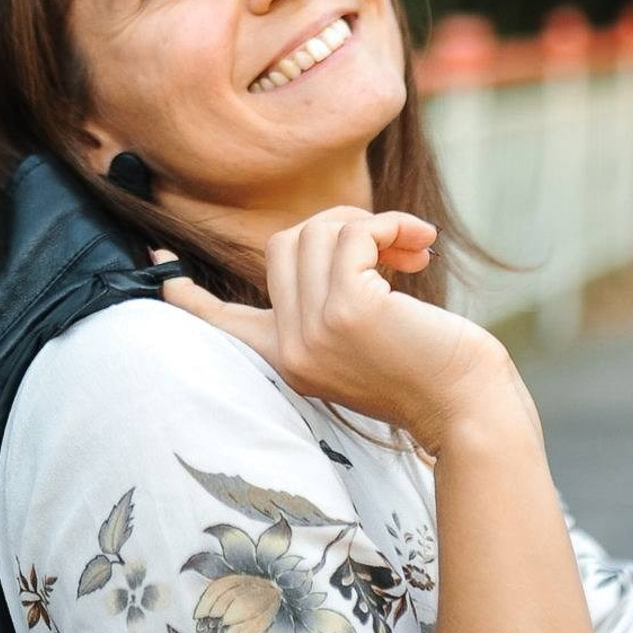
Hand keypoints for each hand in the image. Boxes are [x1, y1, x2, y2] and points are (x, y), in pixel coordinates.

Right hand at [146, 205, 512, 451]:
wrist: (471, 410)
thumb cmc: (433, 372)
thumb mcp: (363, 343)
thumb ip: (332, 303)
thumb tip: (320, 239)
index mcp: (287, 359)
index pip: (223, 325)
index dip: (189, 297)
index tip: (160, 271)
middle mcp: (290, 348)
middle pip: (284, 243)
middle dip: (339, 226)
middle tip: (392, 243)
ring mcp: (315, 330)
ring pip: (318, 231)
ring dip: (371, 223)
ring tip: (412, 244)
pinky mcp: (348, 310)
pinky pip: (354, 232)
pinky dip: (389, 224)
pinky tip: (419, 243)